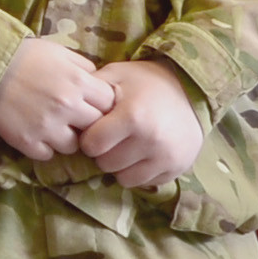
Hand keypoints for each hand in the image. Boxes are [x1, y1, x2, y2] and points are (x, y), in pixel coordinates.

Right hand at [0, 34, 112, 161]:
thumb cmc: (24, 55)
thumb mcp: (59, 52)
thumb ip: (84, 66)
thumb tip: (97, 81)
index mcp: (79, 82)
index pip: (110, 104)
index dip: (103, 104)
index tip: (93, 103)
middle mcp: (67, 107)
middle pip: (96, 127)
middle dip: (88, 123)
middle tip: (76, 119)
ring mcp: (47, 127)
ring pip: (73, 146)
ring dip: (67, 138)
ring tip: (55, 128)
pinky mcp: (27, 141)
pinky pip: (47, 154)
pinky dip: (44, 146)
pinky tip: (37, 133)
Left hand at [79, 58, 208, 188]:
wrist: (192, 92)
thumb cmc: (146, 82)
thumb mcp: (117, 75)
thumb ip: (90, 89)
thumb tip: (66, 105)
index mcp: (132, 116)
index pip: (91, 145)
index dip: (88, 138)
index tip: (94, 130)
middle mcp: (150, 141)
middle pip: (105, 164)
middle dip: (102, 153)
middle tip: (112, 138)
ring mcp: (166, 158)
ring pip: (123, 178)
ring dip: (119, 166)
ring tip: (126, 146)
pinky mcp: (176, 169)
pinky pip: (144, 183)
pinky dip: (138, 172)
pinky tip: (141, 154)